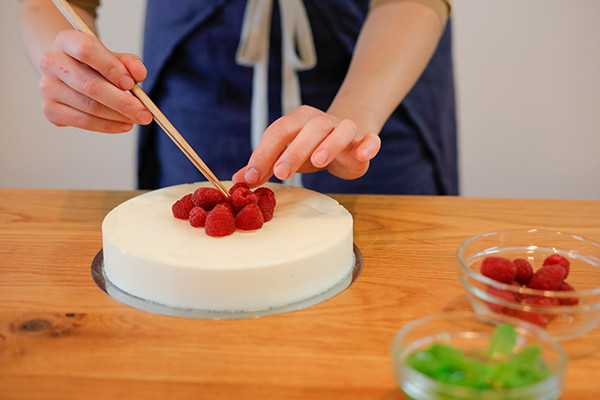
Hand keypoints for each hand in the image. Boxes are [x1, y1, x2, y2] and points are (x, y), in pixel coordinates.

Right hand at [38, 30, 151, 132]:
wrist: (68, 72)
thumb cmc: (94, 64)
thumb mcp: (112, 56)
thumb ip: (128, 62)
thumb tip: (139, 73)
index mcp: (66, 41)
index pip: (87, 50)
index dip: (111, 67)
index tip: (131, 84)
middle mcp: (51, 62)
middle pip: (90, 85)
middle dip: (123, 102)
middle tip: (145, 113)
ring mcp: (48, 87)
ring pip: (89, 107)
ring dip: (119, 116)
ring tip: (137, 119)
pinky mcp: (50, 109)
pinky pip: (83, 122)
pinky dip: (108, 126)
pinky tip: (124, 125)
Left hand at [232, 105, 380, 185]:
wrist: (347, 139)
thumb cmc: (311, 147)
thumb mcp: (285, 156)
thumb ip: (264, 166)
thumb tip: (238, 180)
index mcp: (298, 121)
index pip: (277, 132)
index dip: (263, 154)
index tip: (251, 177)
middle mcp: (322, 121)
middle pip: (309, 129)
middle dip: (294, 150)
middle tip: (281, 173)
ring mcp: (345, 129)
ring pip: (340, 130)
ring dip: (329, 144)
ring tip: (318, 162)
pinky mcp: (365, 140)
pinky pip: (371, 139)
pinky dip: (368, 145)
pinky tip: (362, 155)